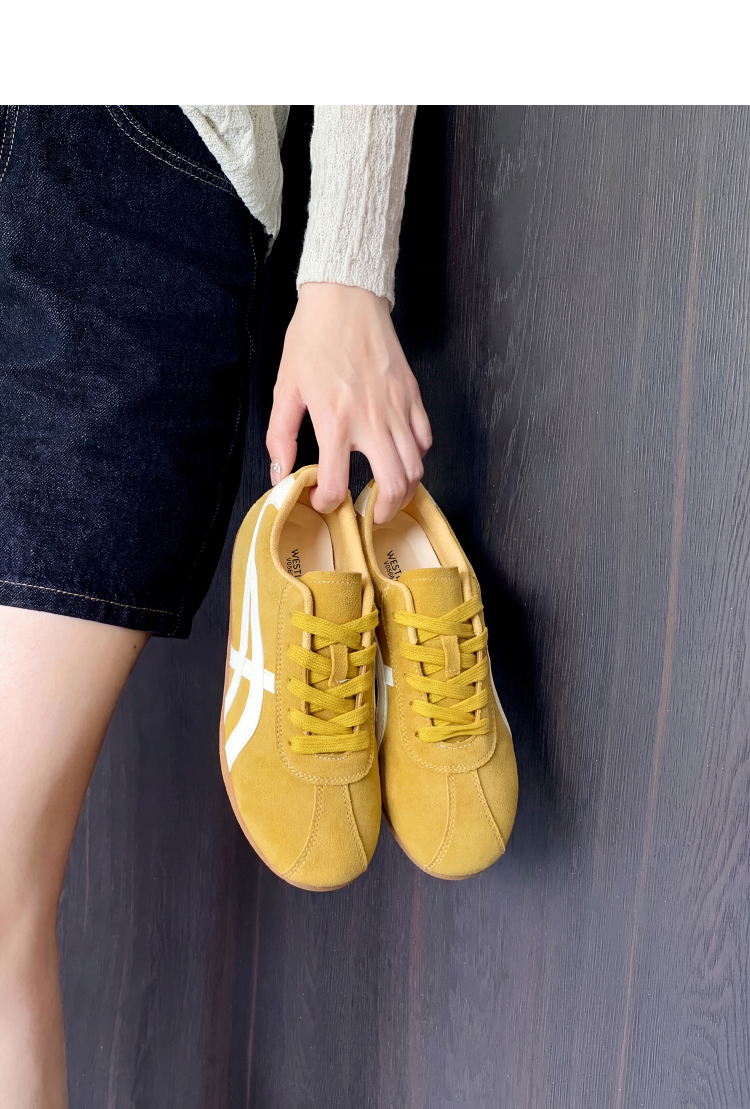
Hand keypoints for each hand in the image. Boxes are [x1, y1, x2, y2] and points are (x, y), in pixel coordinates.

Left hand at [266, 282, 431, 523]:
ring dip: (404, 489)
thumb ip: (280, 435)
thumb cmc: (312, 338)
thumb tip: (280, 473)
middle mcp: (371, 421)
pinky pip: (424, 439)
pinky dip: (416, 455)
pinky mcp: (413, 396)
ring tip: (388, 493)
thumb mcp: (286, 387)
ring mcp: (397, 409)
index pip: (338, 484)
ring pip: (415, 467)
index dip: (328, 502)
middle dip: (383, 511)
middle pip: (393, 485)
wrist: (345, 297)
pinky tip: (400, 455)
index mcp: (335, 421)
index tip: (322, 499)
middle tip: (370, 515)